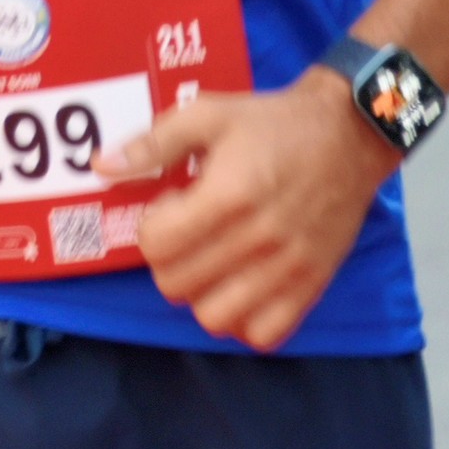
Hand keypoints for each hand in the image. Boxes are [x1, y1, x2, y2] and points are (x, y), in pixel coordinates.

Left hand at [106, 72, 398, 351]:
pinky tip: (242, 283)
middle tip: (188, 231)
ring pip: (215, 318)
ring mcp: (287, 268)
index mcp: (227, 194)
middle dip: (169, 259)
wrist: (348, 134)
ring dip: (202, 293)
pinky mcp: (311, 286)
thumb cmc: (273, 123)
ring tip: (212, 260)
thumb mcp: (209, 115)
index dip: (152, 226)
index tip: (170, 205)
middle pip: (177, 285)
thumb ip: (152, 143)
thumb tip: (100, 167)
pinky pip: (262, 334)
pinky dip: (244, 318)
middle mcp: (257, 238)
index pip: (157, 245)